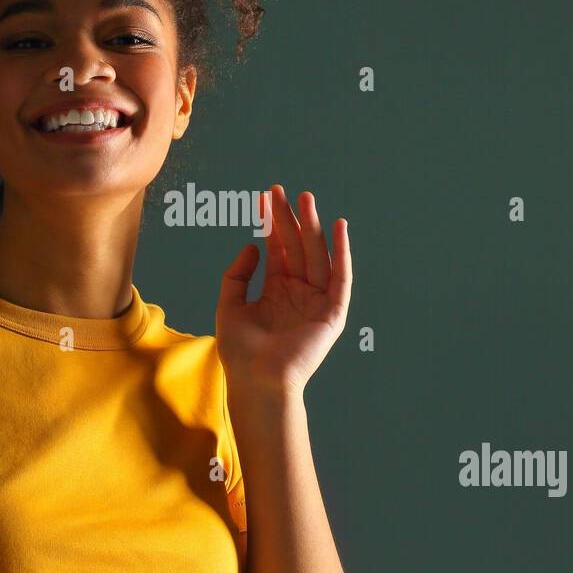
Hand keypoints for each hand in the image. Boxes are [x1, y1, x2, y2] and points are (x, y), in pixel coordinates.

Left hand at [215, 185, 352, 396]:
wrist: (257, 382)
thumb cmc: (240, 353)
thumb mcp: (229, 305)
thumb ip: (237, 275)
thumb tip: (252, 246)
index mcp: (276, 291)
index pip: (277, 249)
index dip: (271, 224)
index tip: (265, 198)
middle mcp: (298, 292)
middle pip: (296, 247)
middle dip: (290, 219)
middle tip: (282, 190)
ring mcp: (316, 301)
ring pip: (316, 256)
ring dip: (312, 227)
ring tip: (305, 199)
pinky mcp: (332, 313)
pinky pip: (341, 278)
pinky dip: (342, 253)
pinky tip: (339, 227)